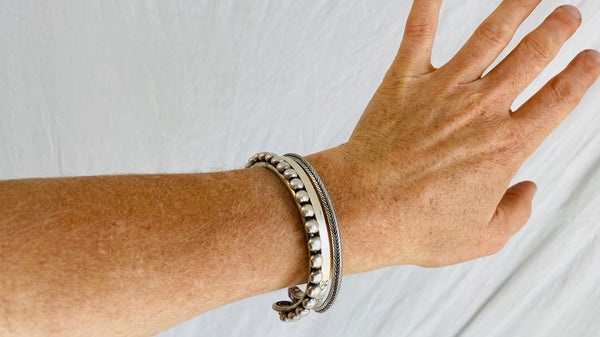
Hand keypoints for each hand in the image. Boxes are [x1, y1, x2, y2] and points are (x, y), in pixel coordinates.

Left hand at [327, 0, 599, 268]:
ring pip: (489, 37)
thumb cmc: (416, 226)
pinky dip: (428, 5)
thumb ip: (514, 214)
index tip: (591, 59)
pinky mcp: (404, 82)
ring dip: (516, 9)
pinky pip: (418, 32)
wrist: (363, 209)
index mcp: (505, 145)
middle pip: (531, 57)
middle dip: (556, 31)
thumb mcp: (481, 237)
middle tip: (570, 15)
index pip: (558, 99)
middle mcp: (480, 109)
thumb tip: (528, 192)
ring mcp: (442, 90)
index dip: (581, 75)